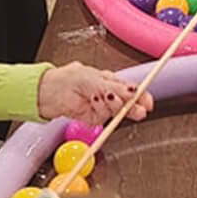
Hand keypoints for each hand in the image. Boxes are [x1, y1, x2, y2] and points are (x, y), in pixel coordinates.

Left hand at [37, 61, 152, 124]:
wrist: (48, 93)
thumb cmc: (68, 79)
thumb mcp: (96, 80)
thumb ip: (116, 88)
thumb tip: (134, 91)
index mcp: (110, 80)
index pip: (132, 89)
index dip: (142, 96)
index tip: (148, 103)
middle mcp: (108, 94)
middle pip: (128, 102)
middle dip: (134, 107)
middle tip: (139, 111)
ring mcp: (101, 106)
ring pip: (116, 111)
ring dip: (114, 107)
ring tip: (104, 99)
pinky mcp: (94, 118)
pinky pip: (104, 118)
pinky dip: (101, 111)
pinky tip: (94, 103)